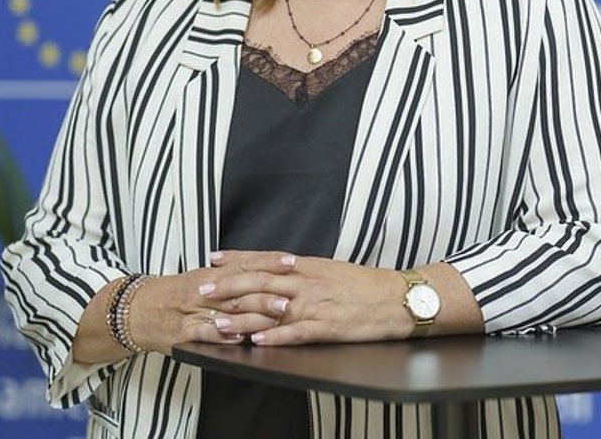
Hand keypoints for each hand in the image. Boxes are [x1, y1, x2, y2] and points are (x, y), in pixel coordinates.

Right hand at [125, 268, 282, 354]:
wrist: (132, 311)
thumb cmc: (172, 294)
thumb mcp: (200, 277)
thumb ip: (229, 273)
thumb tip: (263, 268)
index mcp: (209, 274)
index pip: (244, 265)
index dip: (268, 263)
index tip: (291, 262)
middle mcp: (202, 291)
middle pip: (240, 290)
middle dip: (267, 293)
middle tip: (291, 296)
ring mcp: (192, 313)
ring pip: (227, 313)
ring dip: (253, 316)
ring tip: (276, 318)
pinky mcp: (183, 334)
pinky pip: (205, 334)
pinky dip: (223, 335)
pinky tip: (240, 337)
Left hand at [204, 250, 413, 345]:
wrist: (398, 297)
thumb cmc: (366, 285)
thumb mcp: (332, 269)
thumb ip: (304, 271)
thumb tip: (280, 268)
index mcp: (308, 266)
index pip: (266, 259)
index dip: (238, 259)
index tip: (213, 259)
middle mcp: (308, 283)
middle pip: (261, 283)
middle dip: (229, 287)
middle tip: (202, 290)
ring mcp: (316, 306)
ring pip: (272, 309)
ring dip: (242, 316)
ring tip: (217, 321)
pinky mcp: (327, 327)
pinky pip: (296, 333)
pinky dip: (275, 337)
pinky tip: (257, 341)